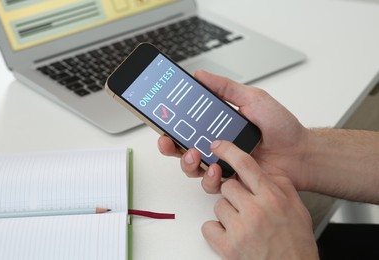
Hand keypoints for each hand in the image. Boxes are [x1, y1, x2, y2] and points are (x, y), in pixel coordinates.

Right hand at [158, 70, 310, 192]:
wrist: (300, 152)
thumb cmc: (280, 126)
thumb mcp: (252, 98)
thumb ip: (225, 88)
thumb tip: (200, 75)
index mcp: (217, 125)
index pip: (186, 125)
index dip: (170, 123)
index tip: (159, 117)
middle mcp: (215, 146)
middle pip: (182, 148)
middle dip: (170, 146)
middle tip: (169, 141)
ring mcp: (222, 164)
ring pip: (192, 168)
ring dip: (187, 162)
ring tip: (196, 155)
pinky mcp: (231, 181)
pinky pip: (212, 184)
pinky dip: (210, 178)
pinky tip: (218, 169)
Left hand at [202, 140, 317, 259]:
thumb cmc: (296, 244)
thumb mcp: (298, 209)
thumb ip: (281, 187)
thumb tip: (266, 173)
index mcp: (273, 198)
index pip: (246, 165)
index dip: (229, 151)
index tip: (218, 145)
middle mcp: (256, 210)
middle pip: (227, 186)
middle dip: (233, 194)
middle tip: (244, 206)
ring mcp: (241, 228)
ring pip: (218, 205)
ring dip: (227, 214)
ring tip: (242, 225)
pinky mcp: (229, 246)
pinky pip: (208, 226)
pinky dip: (216, 231)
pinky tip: (231, 235)